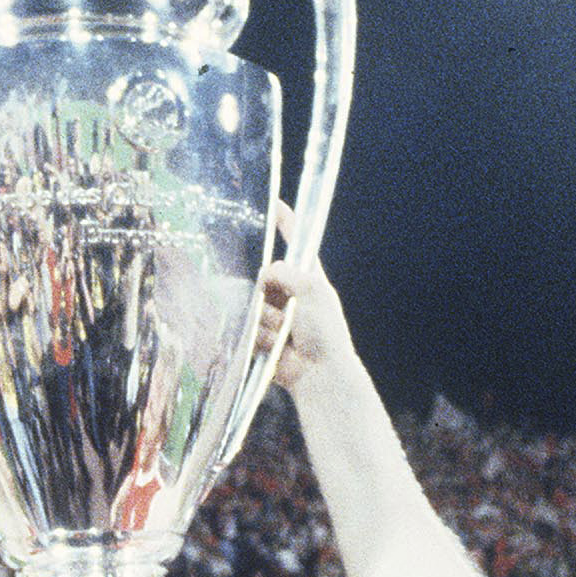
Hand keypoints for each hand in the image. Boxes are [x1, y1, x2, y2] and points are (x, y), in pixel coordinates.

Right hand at [254, 204, 354, 391]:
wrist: (320, 374)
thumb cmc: (324, 331)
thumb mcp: (312, 291)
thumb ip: (286, 273)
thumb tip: (265, 276)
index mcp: (307, 277)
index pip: (295, 241)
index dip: (285, 221)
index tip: (274, 202)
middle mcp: (290, 292)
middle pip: (264, 276)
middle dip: (269, 292)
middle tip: (287, 308)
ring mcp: (276, 315)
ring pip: (255, 304)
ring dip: (268, 320)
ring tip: (286, 334)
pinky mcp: (263, 337)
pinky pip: (250, 328)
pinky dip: (262, 337)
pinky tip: (277, 348)